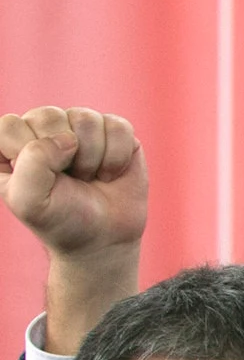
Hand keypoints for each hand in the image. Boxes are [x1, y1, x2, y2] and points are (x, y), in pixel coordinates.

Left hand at [2, 106, 147, 350]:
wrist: (104, 243)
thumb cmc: (60, 226)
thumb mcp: (28, 202)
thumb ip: (30, 165)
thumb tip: (65, 138)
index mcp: (10, 143)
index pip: (12, 124)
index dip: (30, 155)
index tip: (41, 185)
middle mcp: (42, 130)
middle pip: (51, 115)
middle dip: (65, 157)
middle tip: (70, 184)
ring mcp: (79, 128)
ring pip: (86, 118)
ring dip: (93, 159)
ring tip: (91, 180)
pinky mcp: (115, 133)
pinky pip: (117, 125)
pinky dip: (118, 154)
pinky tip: (111, 173)